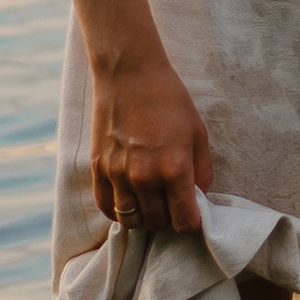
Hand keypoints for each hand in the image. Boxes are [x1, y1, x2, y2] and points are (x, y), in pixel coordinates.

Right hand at [92, 49, 210, 236]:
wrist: (130, 75)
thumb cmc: (170, 101)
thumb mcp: (198, 134)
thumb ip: (201, 172)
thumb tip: (198, 198)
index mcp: (174, 169)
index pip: (185, 222)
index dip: (192, 224)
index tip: (194, 217)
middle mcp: (144, 178)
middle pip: (158, 224)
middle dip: (169, 220)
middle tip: (173, 205)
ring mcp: (117, 175)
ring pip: (132, 221)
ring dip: (145, 218)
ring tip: (153, 203)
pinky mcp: (98, 168)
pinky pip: (106, 207)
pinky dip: (119, 212)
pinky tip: (129, 202)